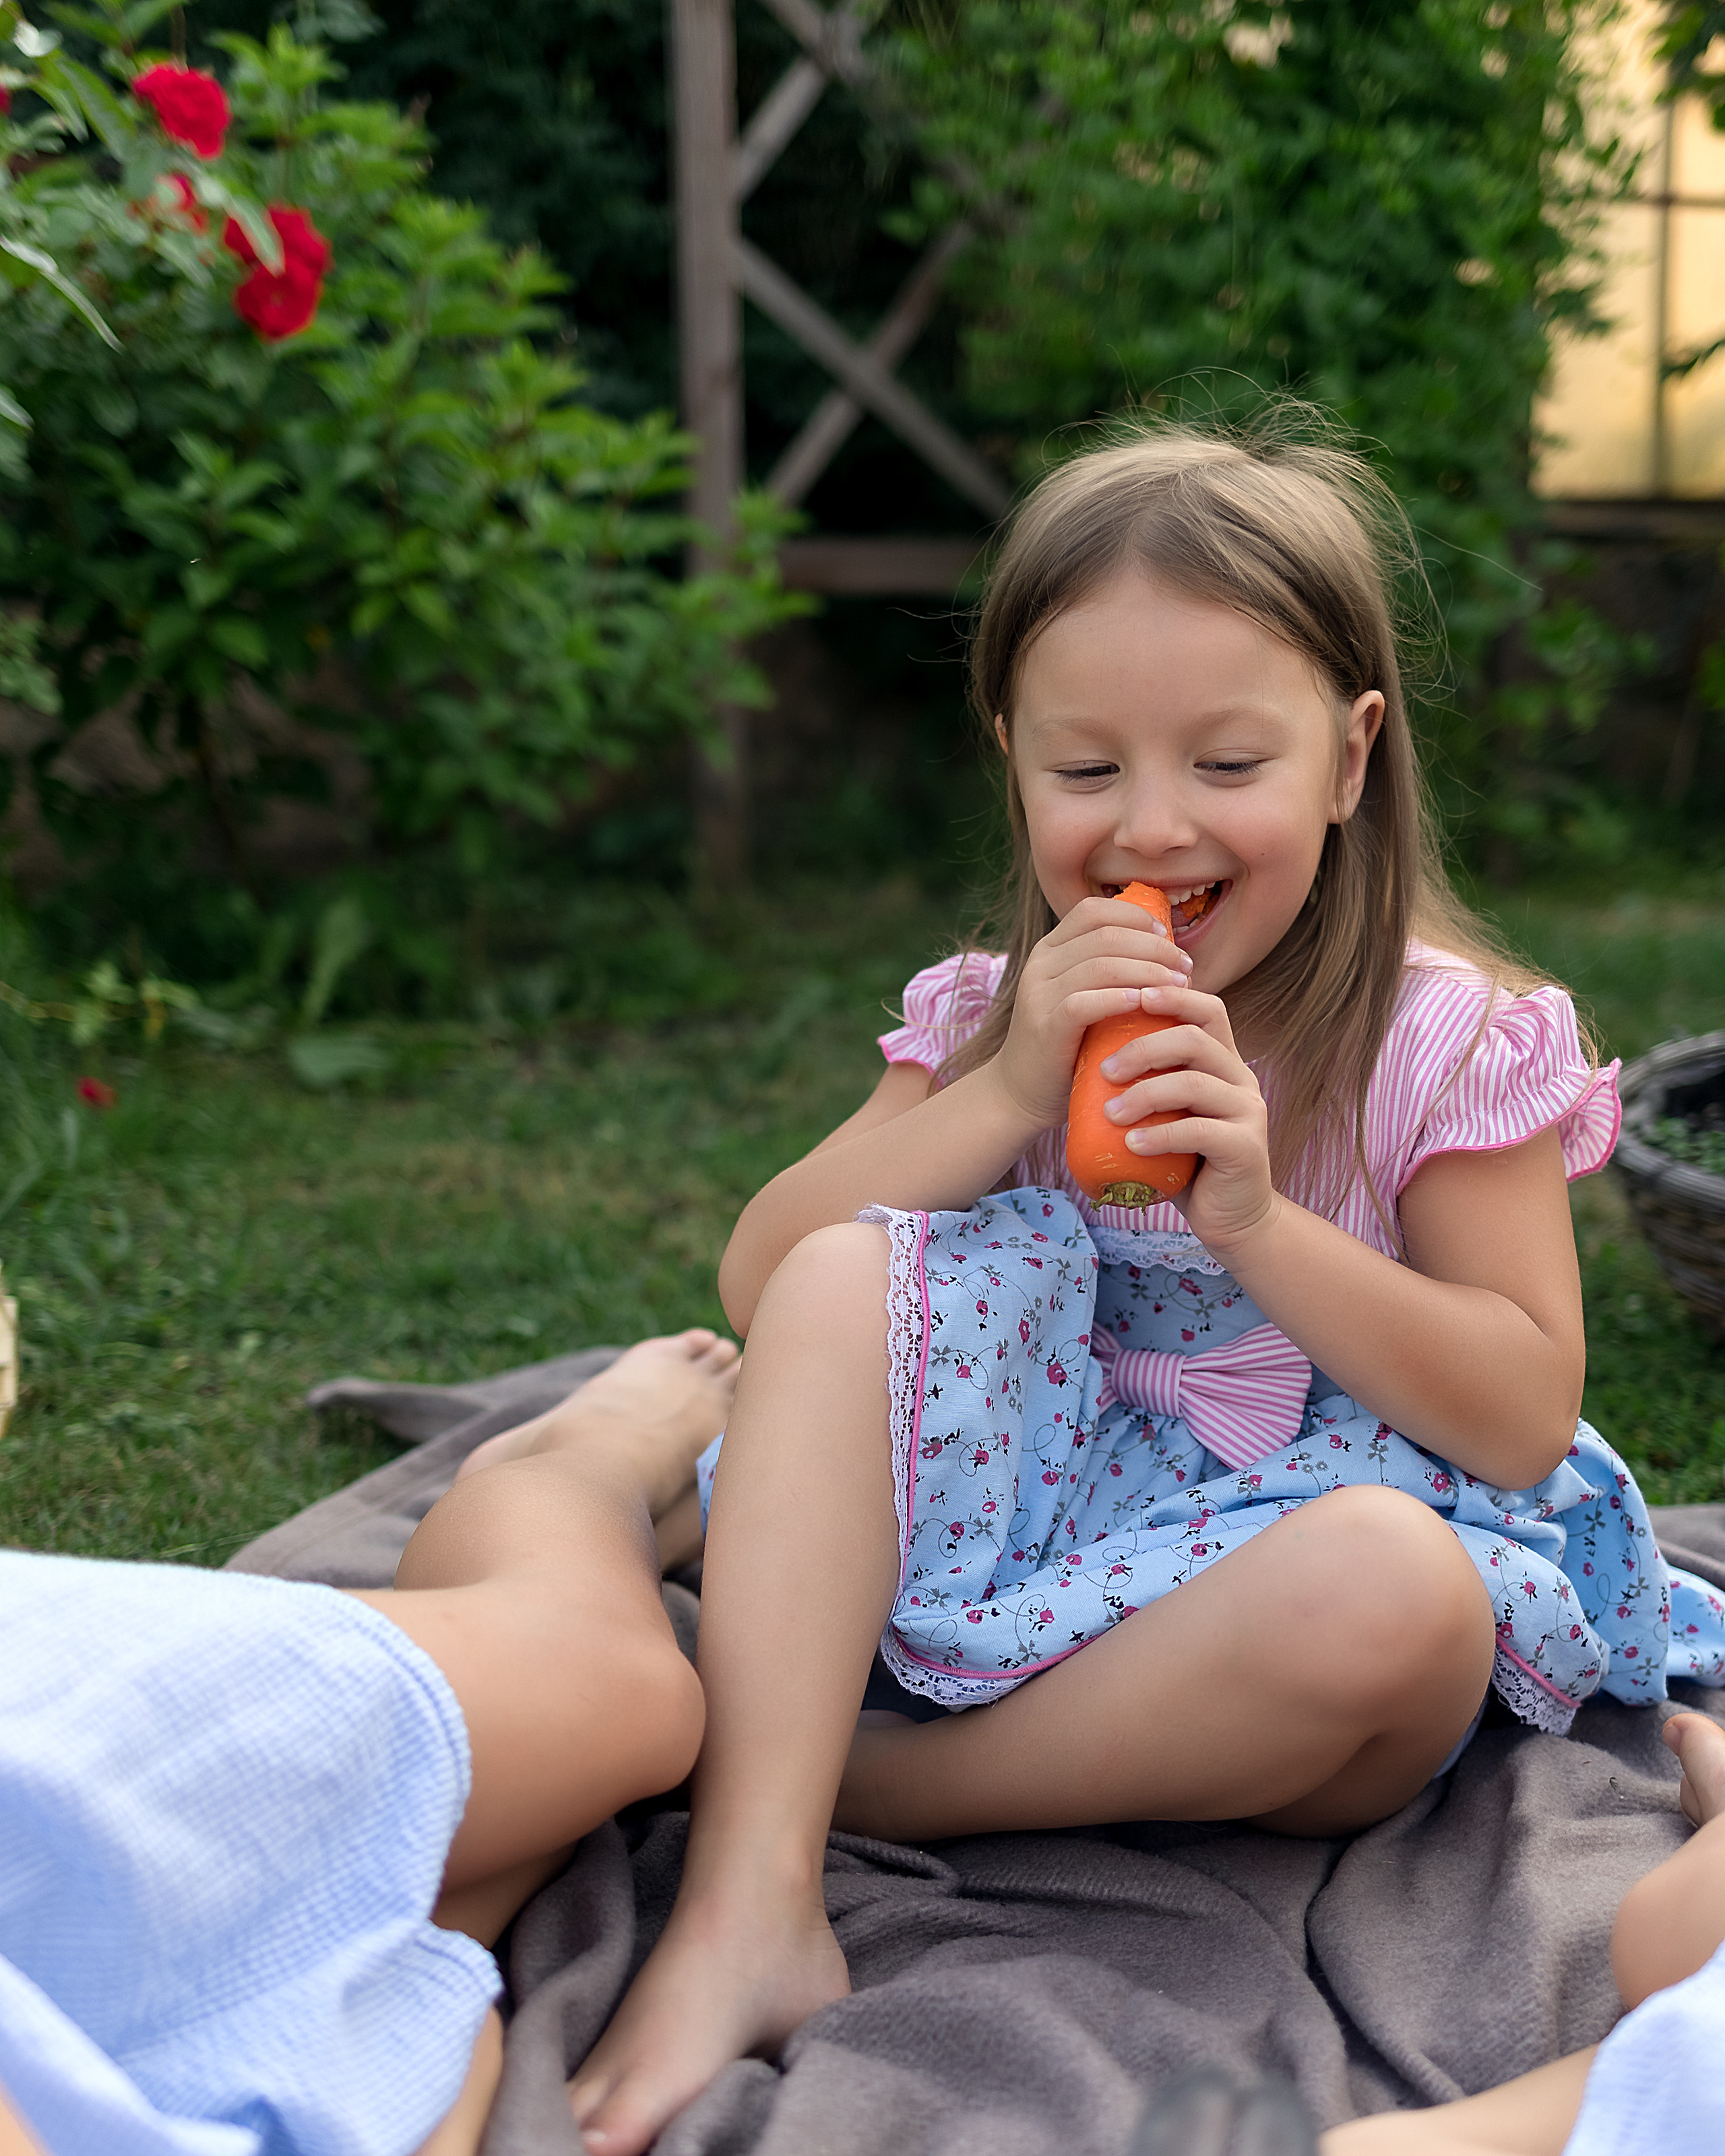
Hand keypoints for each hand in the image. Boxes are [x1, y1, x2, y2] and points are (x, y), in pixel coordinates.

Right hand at [990, 897, 1193, 1130]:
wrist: (1020, 1094)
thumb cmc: (1068, 1046)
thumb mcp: (1085, 997)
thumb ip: (1112, 973)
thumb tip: (1171, 956)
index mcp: (1050, 949)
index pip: (1093, 911)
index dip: (1135, 917)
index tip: (1168, 938)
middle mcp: (1040, 964)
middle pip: (1105, 935)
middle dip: (1154, 948)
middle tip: (1185, 968)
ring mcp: (1038, 995)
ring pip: (1100, 965)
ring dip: (1148, 972)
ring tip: (1178, 986)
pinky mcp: (1043, 1028)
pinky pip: (1082, 1003)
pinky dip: (1117, 998)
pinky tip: (1143, 1002)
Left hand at [1097, 981, 1275, 1254]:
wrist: (1231, 1218)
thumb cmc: (1188, 1162)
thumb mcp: (1168, 1114)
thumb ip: (1149, 1082)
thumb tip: (1087, 1054)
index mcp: (1225, 1061)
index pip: (1207, 1009)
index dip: (1171, 996)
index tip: (1130, 997)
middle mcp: (1241, 1078)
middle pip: (1194, 1039)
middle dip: (1142, 1049)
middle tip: (1103, 1071)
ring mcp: (1248, 1111)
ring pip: (1194, 1083)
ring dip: (1144, 1094)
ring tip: (1109, 1113)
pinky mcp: (1246, 1147)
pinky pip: (1199, 1131)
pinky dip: (1160, 1135)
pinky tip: (1132, 1145)